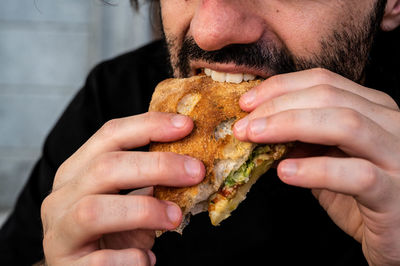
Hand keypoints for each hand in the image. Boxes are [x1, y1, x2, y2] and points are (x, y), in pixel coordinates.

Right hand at [41, 112, 204, 264]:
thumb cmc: (111, 232)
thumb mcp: (127, 199)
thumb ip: (148, 180)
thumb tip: (191, 162)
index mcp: (77, 171)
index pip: (110, 135)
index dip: (149, 125)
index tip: (186, 125)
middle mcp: (61, 196)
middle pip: (105, 167)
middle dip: (158, 165)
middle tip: (196, 172)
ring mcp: (59, 232)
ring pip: (95, 210)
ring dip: (145, 210)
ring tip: (175, 218)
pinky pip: (100, 261)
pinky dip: (130, 258)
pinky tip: (146, 258)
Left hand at [233, 68, 399, 264]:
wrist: (396, 235)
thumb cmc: (361, 196)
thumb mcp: (329, 159)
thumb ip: (305, 140)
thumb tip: (261, 125)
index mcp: (374, 109)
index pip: (324, 82)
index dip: (280, 87)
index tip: (246, 103)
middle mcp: (391, 124)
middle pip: (329, 96)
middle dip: (277, 106)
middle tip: (243, 124)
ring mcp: (398, 156)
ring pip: (345, 123)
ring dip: (290, 125)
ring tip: (255, 137)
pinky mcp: (396, 194)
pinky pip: (358, 175)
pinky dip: (316, 170)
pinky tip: (286, 171)